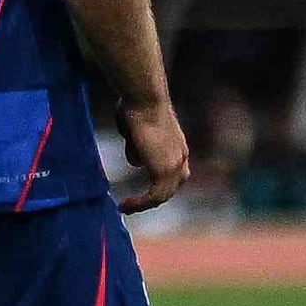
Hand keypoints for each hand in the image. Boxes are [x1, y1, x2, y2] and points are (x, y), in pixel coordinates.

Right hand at [111, 95, 191, 212]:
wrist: (145, 98)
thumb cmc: (136, 105)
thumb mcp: (136, 130)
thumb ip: (137, 145)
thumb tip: (137, 158)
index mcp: (178, 146)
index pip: (174, 174)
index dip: (158, 184)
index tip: (141, 190)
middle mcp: (181, 157)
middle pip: (170, 188)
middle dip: (151, 198)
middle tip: (132, 204)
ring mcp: (175, 165)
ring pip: (162, 195)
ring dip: (143, 204)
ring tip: (125, 207)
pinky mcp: (164, 171)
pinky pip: (153, 196)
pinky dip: (139, 204)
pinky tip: (124, 205)